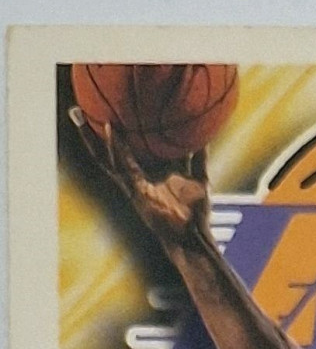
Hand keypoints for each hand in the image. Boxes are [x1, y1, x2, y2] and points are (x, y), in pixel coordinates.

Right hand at [70, 107, 210, 247]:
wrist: (192, 238)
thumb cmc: (196, 213)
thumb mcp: (199, 180)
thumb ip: (200, 159)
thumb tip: (205, 136)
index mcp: (150, 173)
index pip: (130, 149)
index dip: (120, 133)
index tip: (110, 111)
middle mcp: (138, 176)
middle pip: (113, 151)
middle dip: (93, 134)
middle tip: (76, 110)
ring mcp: (134, 184)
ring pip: (108, 157)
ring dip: (92, 137)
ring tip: (78, 114)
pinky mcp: (135, 191)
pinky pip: (122, 167)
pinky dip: (117, 149)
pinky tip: (111, 130)